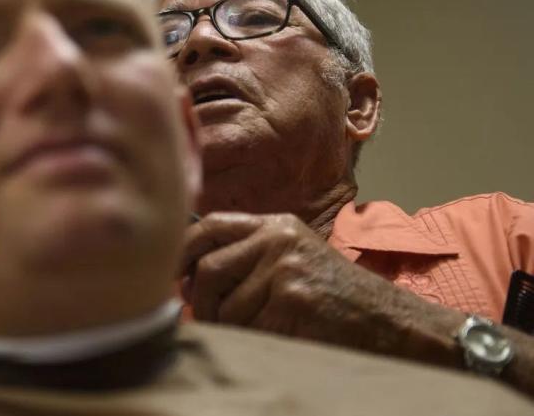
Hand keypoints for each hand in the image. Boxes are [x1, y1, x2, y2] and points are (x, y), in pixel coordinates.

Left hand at [181, 212, 461, 356]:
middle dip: (200, 301)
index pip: (208, 226)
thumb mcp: (292, 257)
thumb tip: (184, 276)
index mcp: (275, 225)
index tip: (175, 277)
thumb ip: (246, 256)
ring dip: (230, 327)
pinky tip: (277, 337)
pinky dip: (253, 340)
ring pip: (224, 305)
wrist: (390, 322)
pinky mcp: (294, 300)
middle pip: (208, 268)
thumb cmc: (334, 295)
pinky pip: (248, 328)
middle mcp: (278, 239)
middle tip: (208, 318)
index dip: (184, 252)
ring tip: (255, 329)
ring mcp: (286, 269)